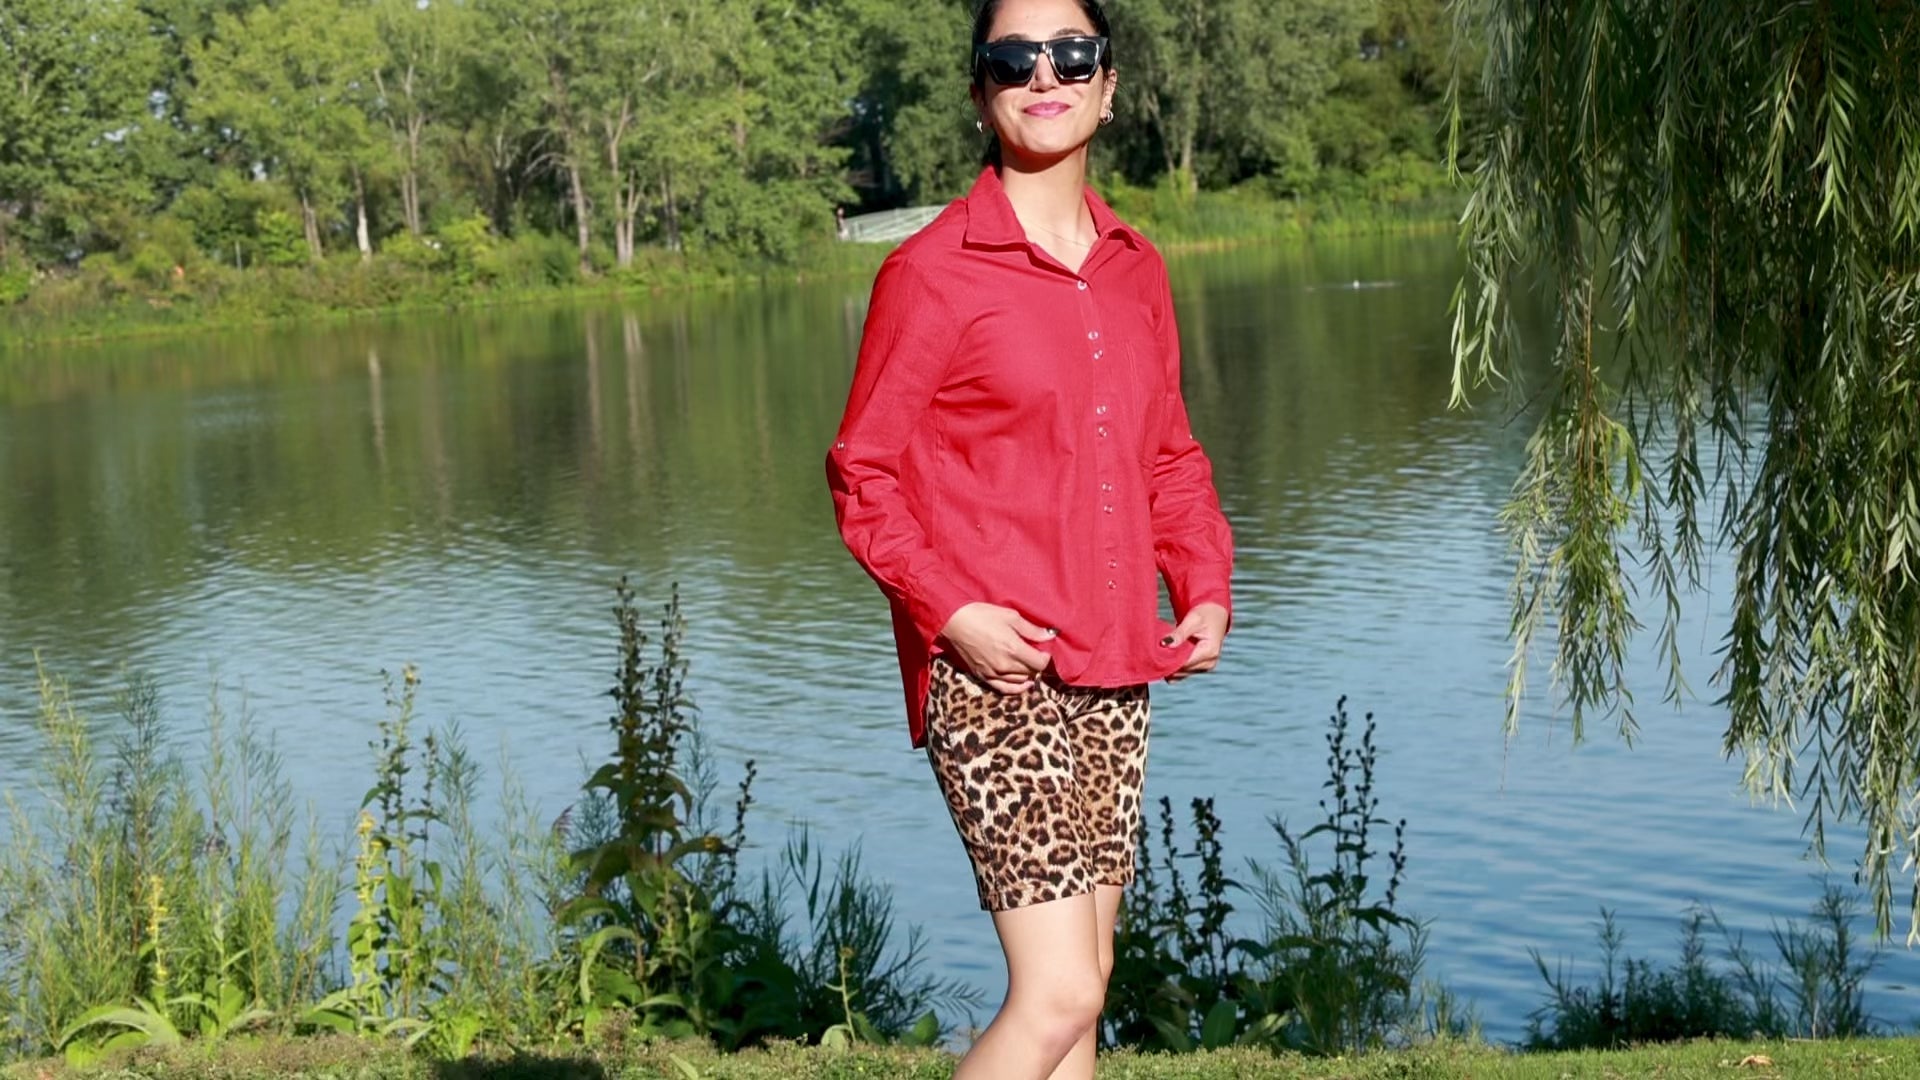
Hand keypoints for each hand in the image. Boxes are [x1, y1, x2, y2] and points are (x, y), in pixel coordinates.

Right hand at [940, 603, 1054, 693]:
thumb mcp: (1010, 616)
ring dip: (1027, 673)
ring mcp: (993, 673)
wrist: (953, 622)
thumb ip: (1031, 630)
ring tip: (1026, 663)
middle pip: (1031, 672)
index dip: (1045, 657)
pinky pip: (1004, 689)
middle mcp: (1005, 665)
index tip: (1043, 650)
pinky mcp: (983, 676)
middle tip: (1034, 653)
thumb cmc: (981, 615)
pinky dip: (1016, 688)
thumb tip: (1050, 635)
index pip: (1040, 663)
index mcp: (1014, 649)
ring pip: (1020, 681)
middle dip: (1036, 663)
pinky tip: (1023, 683)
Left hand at [1162, 602, 1228, 681]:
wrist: (1215, 616)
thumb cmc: (1205, 615)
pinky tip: (1168, 656)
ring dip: (1170, 665)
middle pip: (1182, 671)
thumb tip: (1165, 644)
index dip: (1168, 661)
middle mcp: (1209, 663)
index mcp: (1209, 651)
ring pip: (1181, 674)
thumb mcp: (1192, 620)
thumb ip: (1179, 633)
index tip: (1155, 653)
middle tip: (1155, 651)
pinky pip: (1183, 672)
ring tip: (1162, 652)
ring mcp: (1205, 667)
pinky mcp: (1200, 668)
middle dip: (1168, 663)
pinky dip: (1174, 666)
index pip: (1184, 663)